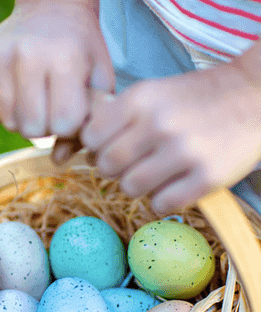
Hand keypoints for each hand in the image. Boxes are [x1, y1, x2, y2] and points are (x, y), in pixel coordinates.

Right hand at [0, 0, 113, 138]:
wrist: (51, 6)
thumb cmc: (80, 48)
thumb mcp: (97, 79)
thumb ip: (87, 122)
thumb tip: (58, 161)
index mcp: (65, 59)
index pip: (61, 124)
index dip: (69, 126)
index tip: (73, 111)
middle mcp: (28, 56)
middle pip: (31, 129)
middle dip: (44, 127)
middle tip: (51, 108)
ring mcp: (0, 57)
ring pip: (8, 123)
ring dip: (23, 120)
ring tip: (35, 99)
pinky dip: (1, 113)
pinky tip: (14, 95)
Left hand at [80, 63, 260, 211]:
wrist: (254, 94)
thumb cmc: (194, 97)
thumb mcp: (152, 92)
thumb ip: (117, 116)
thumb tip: (82, 149)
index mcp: (141, 99)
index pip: (91, 138)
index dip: (98, 147)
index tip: (111, 146)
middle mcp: (159, 125)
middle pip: (107, 166)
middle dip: (116, 168)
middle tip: (135, 162)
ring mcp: (184, 152)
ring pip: (130, 188)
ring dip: (138, 185)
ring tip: (155, 173)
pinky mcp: (207, 177)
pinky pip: (161, 204)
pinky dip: (162, 200)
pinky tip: (174, 185)